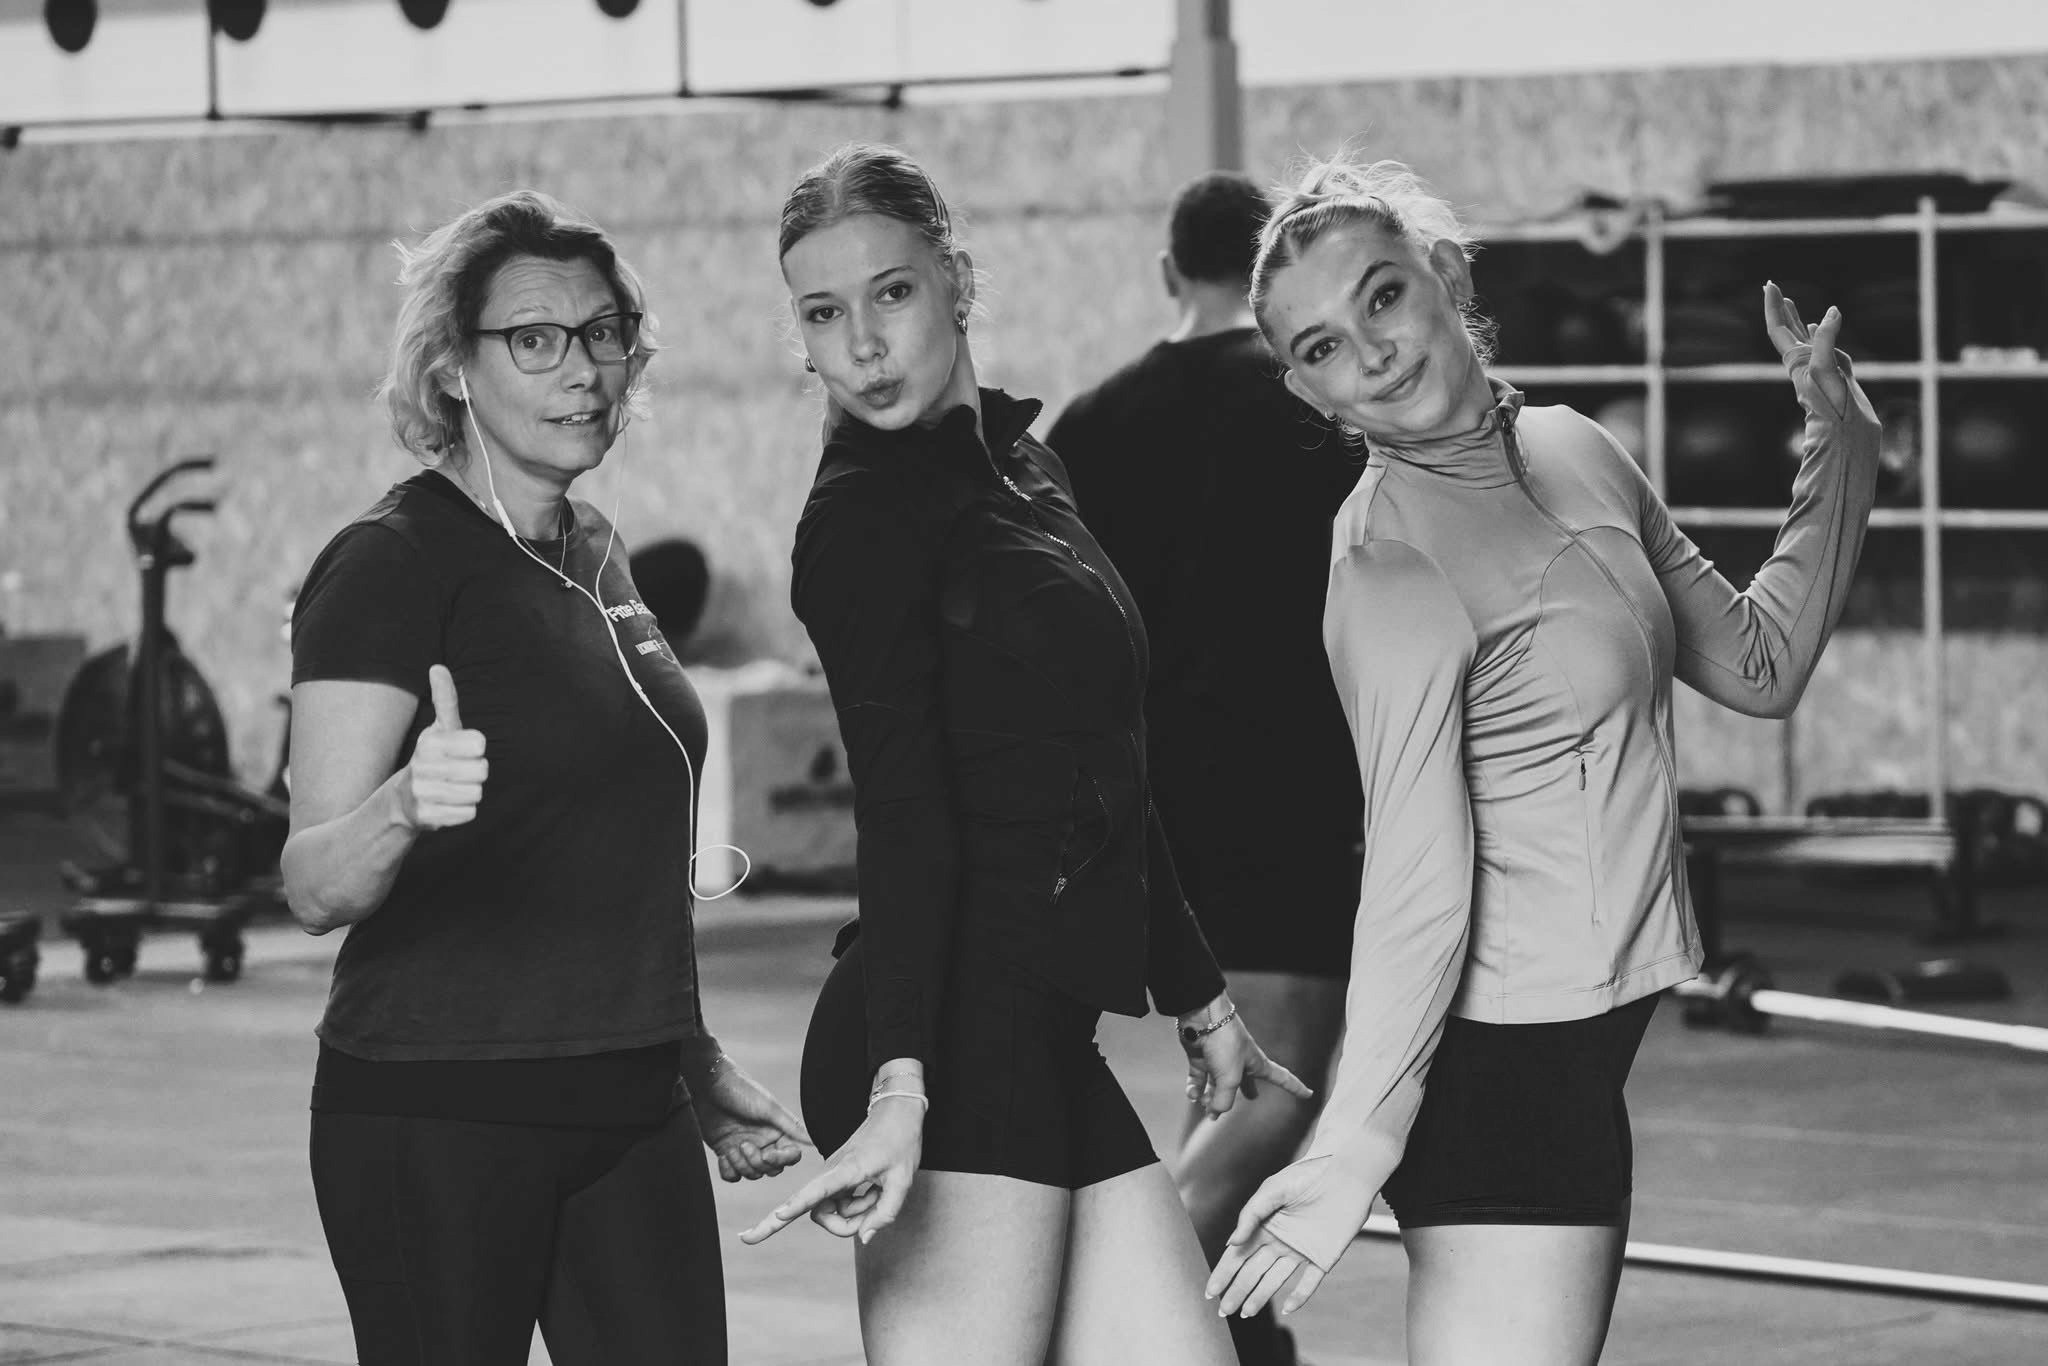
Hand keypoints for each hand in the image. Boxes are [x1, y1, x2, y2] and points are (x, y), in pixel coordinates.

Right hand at [398, 665, 486, 829]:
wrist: (403, 800)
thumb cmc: (433, 758)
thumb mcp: (439, 728)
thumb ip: (445, 699)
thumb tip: (438, 667)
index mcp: (430, 742)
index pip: (480, 745)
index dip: (476, 750)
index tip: (461, 751)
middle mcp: (422, 766)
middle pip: (482, 771)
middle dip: (475, 773)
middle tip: (457, 773)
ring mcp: (422, 793)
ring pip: (476, 793)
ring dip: (470, 793)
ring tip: (451, 788)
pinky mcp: (426, 817)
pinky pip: (469, 814)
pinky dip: (463, 811)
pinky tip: (446, 805)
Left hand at [693, 1056, 810, 1182]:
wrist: (708, 1086)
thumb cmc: (741, 1091)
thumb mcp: (768, 1108)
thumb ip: (791, 1126)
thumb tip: (814, 1141)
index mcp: (777, 1131)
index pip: (790, 1156)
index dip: (781, 1160)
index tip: (767, 1155)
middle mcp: (763, 1142)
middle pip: (771, 1170)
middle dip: (757, 1163)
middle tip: (744, 1144)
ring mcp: (745, 1148)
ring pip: (752, 1174)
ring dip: (741, 1165)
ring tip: (732, 1147)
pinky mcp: (726, 1152)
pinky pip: (732, 1175)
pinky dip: (728, 1170)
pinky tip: (723, 1155)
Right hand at [737, 1094, 922, 1245]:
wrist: (896, 1110)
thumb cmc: (901, 1141)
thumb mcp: (903, 1180)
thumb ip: (885, 1213)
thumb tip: (864, 1239)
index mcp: (847, 1169)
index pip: (816, 1191)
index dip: (796, 1206)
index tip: (777, 1216)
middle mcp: (832, 1171)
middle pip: (820, 1212)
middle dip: (844, 1225)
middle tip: (876, 1210)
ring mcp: (833, 1174)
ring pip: (832, 1210)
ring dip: (857, 1211)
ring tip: (880, 1190)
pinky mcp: (838, 1177)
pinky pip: (840, 1202)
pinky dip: (858, 1205)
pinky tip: (875, 1190)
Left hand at [1181, 996, 1315, 1118]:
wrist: (1202, 1018)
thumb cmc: (1224, 1044)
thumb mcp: (1229, 1079)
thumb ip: (1224, 1101)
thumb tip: (1214, 1112)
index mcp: (1257, 1064)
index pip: (1282, 1078)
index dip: (1295, 1087)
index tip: (1309, 1094)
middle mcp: (1239, 1062)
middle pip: (1245, 1081)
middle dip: (1249, 1089)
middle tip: (1253, 1097)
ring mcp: (1219, 1060)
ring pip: (1217, 1084)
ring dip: (1211, 1098)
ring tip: (1206, 1109)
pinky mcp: (1201, 1057)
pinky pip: (1199, 1078)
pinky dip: (1195, 1088)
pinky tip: (1193, 1095)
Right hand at [1205, 1158, 1338, 1317]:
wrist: (1345, 1171)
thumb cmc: (1306, 1173)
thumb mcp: (1271, 1190)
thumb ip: (1250, 1216)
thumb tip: (1230, 1245)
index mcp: (1264, 1226)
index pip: (1238, 1255)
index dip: (1223, 1273)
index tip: (1209, 1291)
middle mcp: (1279, 1242)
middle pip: (1252, 1272)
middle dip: (1237, 1291)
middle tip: (1223, 1311)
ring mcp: (1300, 1251)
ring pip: (1275, 1280)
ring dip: (1260, 1297)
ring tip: (1245, 1313)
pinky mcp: (1323, 1257)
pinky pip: (1309, 1282)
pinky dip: (1299, 1296)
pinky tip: (1288, 1309)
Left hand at [1763, 281, 1850, 418]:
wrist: (1844, 431)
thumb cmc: (1832, 404)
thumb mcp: (1826, 368)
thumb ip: (1826, 340)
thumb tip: (1832, 312)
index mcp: (1795, 360)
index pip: (1777, 328)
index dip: (1772, 307)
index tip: (1769, 286)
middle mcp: (1802, 362)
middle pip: (1785, 330)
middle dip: (1779, 308)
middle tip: (1771, 287)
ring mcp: (1817, 367)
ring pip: (1802, 337)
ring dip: (1795, 318)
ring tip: (1789, 302)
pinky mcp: (1832, 371)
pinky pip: (1822, 346)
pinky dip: (1819, 333)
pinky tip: (1817, 326)